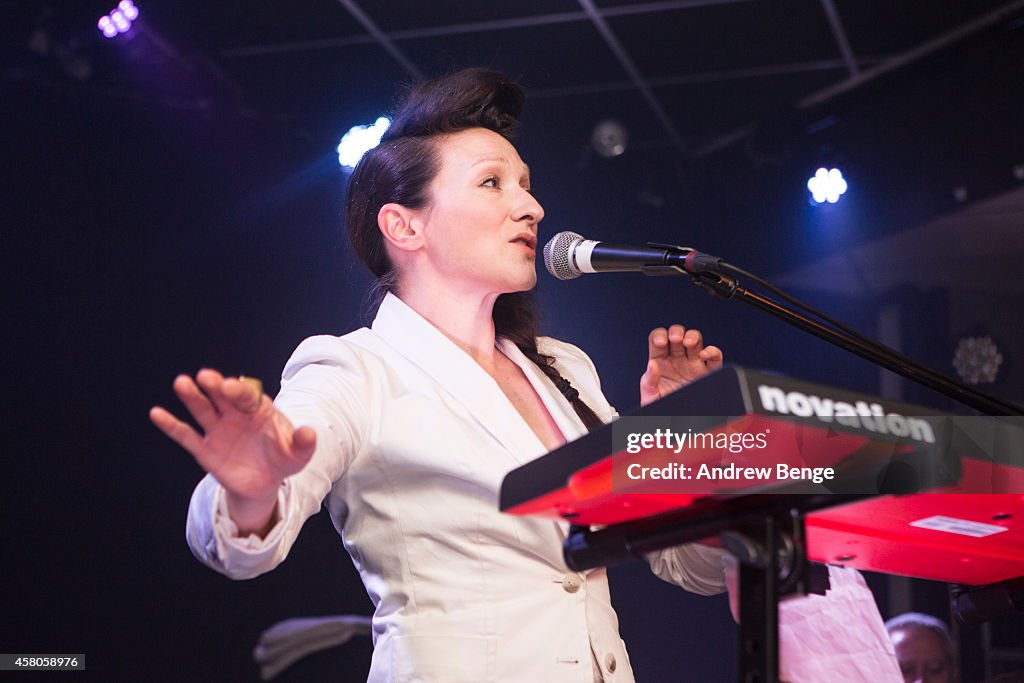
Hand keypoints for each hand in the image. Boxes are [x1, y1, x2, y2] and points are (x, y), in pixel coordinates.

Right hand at [149, 368, 315, 531]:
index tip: (229, 386)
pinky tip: (157, 414)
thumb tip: (310, 432)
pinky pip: (187, 436)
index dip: (239, 390)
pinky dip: (172, 425)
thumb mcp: (297, 454)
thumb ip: (303, 443)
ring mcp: (218, 430)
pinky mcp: (205, 449)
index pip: (248, 396)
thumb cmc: (283, 458)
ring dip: (192, 397)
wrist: (266, 482)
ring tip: (181, 383)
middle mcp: (235, 415)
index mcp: (259, 410)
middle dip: (214, 386)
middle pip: (222, 397)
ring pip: (203, 410)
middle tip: (204, 376)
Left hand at [640, 325, 722, 405]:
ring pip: (696, 341)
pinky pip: (714, 359)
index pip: (658, 339)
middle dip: (676, 332)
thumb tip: (652, 365)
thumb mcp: (649, 395)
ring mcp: (693, 366)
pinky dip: (713, 352)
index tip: (660, 342)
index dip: (659, 336)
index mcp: (660, 362)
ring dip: (692, 336)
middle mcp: (677, 361)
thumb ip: (649, 380)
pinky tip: (704, 354)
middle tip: (674, 339)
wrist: (675, 426)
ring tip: (687, 342)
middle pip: (678, 335)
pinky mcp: (707, 374)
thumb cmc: (660, 409)